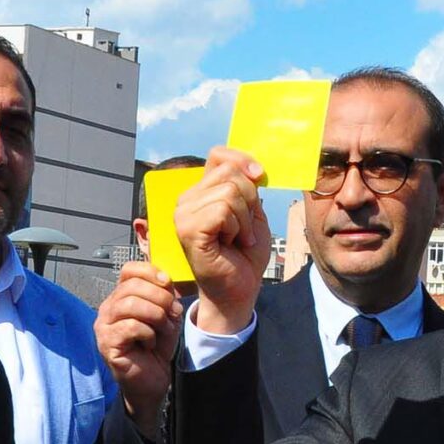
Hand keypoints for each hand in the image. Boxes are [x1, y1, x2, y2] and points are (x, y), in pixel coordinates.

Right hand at [96, 261, 183, 435]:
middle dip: (160, 298)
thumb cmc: (156, 348)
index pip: (129, 270)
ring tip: (161, 331)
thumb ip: (165, 296)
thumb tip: (167, 282)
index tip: (168, 283)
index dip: (151, 272)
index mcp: (122, 297)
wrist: (152, 380)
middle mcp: (108, 308)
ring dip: (156, 316)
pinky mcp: (107, 343)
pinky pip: (131, 326)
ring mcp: (104, 325)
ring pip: (131, 304)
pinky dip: (148, 334)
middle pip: (133, 286)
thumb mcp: (166, 316)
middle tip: (171, 315)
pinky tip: (149, 344)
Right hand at [175, 148, 271, 334]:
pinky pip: (224, 210)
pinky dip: (237, 228)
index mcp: (201, 192)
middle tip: (244, 229)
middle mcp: (187, 199)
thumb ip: (248, 187)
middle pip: (231, 173)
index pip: (219, 155)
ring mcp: (183, 214)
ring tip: (237, 239)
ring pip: (230, 192)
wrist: (238, 289)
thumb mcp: (252, 212)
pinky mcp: (188, 229)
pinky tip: (230, 244)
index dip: (243, 160)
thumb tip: (253, 168)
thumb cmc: (244, 254)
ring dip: (244, 220)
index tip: (259, 177)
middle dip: (250, 201)